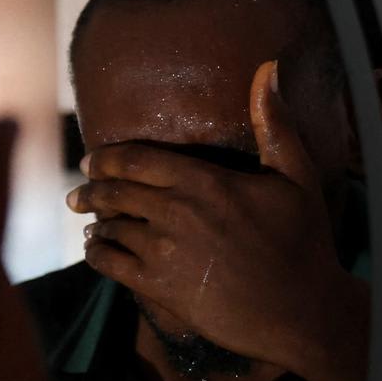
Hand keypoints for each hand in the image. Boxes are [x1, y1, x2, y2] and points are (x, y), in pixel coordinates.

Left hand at [67, 59, 354, 377]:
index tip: (91, 161)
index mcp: (203, 181)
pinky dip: (96, 252)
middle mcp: (175, 211)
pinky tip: (97, 248)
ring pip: (109, 227)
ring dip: (96, 221)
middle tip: (79, 192)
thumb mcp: (297, 178)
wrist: (301, 312)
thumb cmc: (302, 243)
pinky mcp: (157, 287)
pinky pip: (109, 263)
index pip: (135, 159)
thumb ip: (275, 125)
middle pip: (114, 191)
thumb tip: (268, 68)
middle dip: (90, 190)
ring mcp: (162, 251)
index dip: (106, 159)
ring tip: (91, 222)